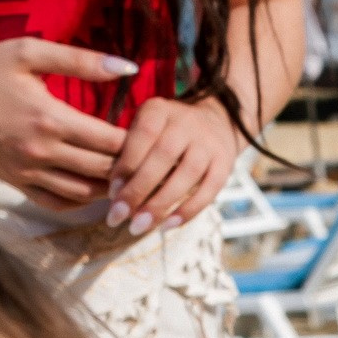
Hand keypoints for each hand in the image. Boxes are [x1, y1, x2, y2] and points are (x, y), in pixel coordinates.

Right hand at [0, 38, 136, 209]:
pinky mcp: (17, 183)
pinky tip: (95, 190)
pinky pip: (57, 203)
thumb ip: (80, 60)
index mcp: (50, 118)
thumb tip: (128, 67)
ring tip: (129, 176)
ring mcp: (28, 172)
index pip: (111, 141)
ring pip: (84, 193)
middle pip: (104, 171)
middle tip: (148, 158)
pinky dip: (81, 202)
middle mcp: (41, 152)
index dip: (137, 140)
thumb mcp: (29, 53)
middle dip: (130, 167)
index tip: (149, 132)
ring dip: (110, 188)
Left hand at [107, 97, 244, 233]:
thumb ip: (129, 152)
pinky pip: (209, 191)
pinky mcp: (225, 164)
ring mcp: (209, 144)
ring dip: (160, 204)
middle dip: (138, 189)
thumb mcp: (146, 127)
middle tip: (118, 216)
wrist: (216, 122)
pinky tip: (167, 226)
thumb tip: (114, 194)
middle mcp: (187, 123)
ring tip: (139, 226)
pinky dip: (188, 211)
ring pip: (186, 175)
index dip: (126, 165)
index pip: (143, 135)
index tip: (111, 193)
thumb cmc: (166, 133)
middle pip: (163, 156)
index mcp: (160, 110)